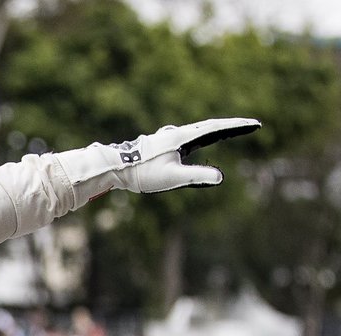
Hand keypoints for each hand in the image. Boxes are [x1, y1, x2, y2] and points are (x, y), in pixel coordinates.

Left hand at [55, 117, 260, 207]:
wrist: (114, 168)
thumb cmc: (141, 173)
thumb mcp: (172, 177)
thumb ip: (197, 176)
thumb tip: (220, 177)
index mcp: (183, 137)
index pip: (217, 128)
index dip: (237, 126)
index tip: (255, 124)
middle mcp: (177, 133)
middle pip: (210, 127)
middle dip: (231, 127)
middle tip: (250, 125)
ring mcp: (168, 137)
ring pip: (197, 132)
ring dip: (215, 131)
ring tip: (231, 130)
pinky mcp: (162, 145)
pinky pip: (186, 139)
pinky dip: (199, 139)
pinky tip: (194, 145)